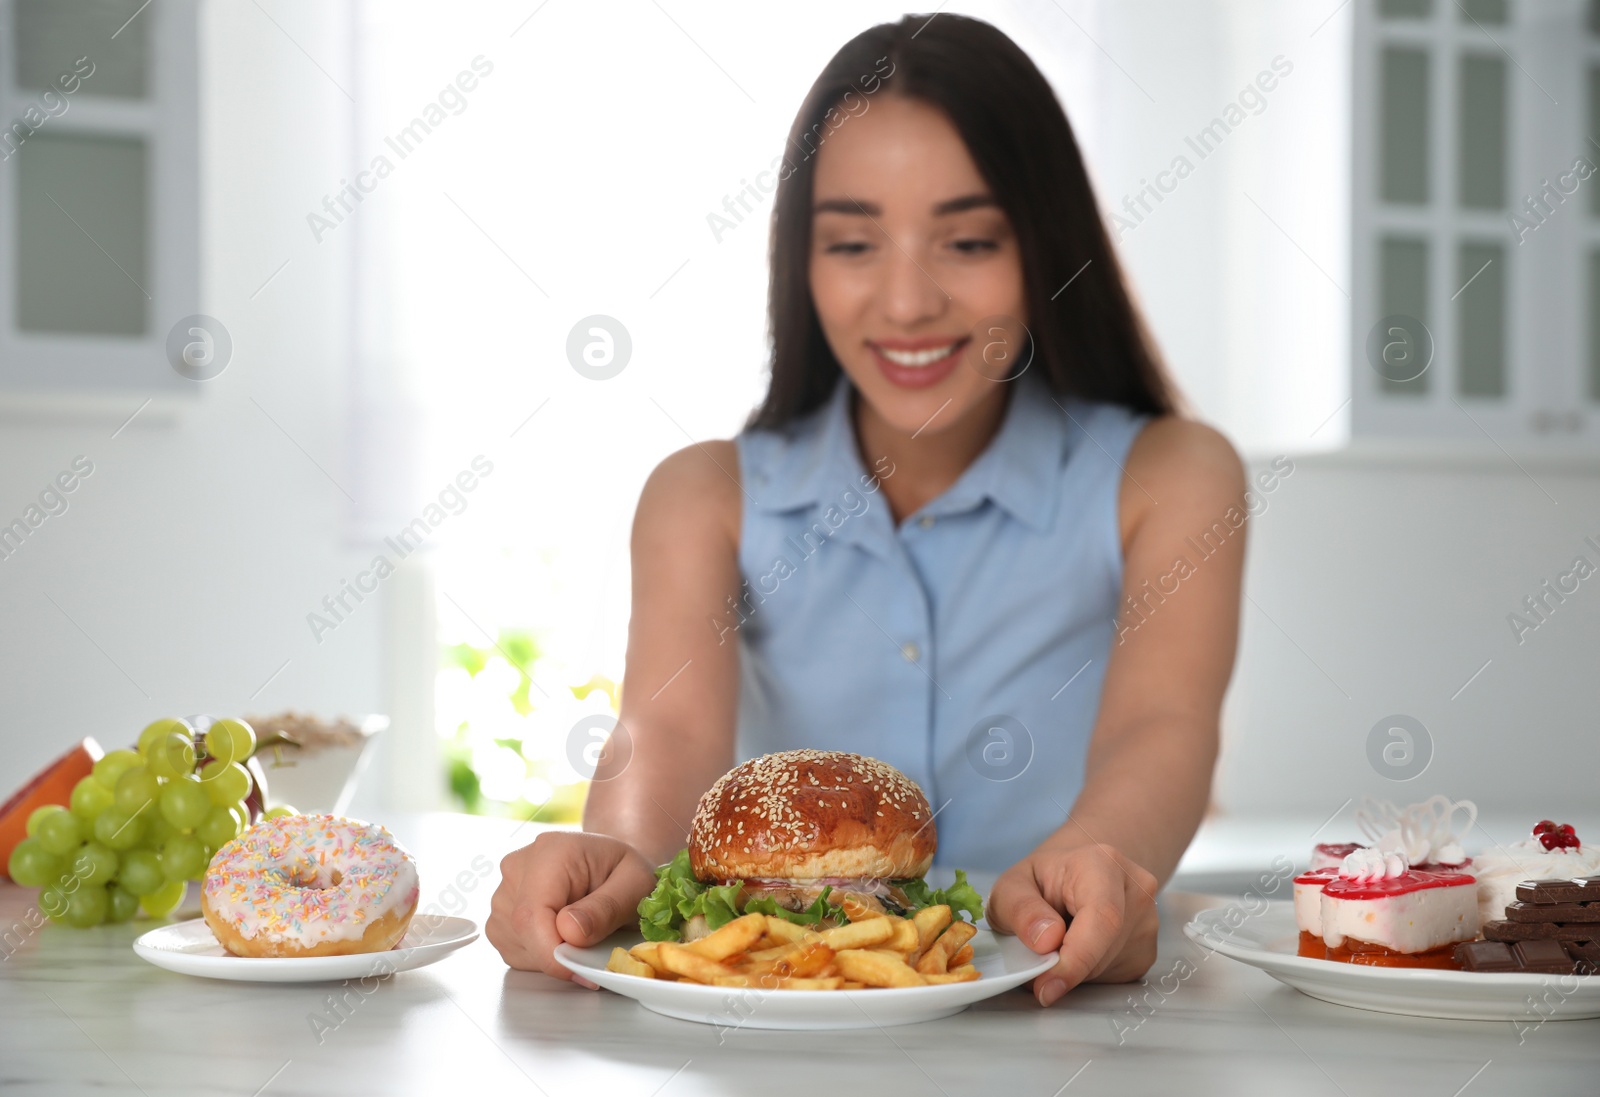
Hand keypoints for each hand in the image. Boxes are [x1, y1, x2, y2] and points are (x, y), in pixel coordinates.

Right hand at [486, 831, 657, 983]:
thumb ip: (606, 908)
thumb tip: (569, 932)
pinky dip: (540, 956)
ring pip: (516, 945)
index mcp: (551, 852)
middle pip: (522, 931)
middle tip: (595, 953)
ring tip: (583, 934)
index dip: (551, 952)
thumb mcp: (635, 884)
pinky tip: (564, 937)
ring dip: (550, 956)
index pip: (531, 913)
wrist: (612, 864)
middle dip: (558, 956)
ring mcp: (505, 891)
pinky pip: (514, 950)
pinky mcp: (502, 914)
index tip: (581, 970)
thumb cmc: (623, 870)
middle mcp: (518, 868)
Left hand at [987, 841, 1158, 1006]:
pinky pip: (1114, 977)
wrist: (1074, 873)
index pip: (1102, 918)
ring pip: (1106, 969)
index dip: (1076, 959)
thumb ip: (1021, 910)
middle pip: (1102, 951)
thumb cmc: (1042, 880)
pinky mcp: (1147, 949)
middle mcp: (1136, 889)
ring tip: (1056, 943)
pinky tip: (1076, 948)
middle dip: (1064, 969)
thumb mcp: (1011, 887)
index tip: (1046, 988)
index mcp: (1103, 864)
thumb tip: (1046, 942)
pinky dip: (1086, 974)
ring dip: (1073, 972)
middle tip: (1034, 964)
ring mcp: (1148, 921)